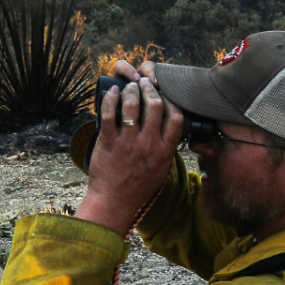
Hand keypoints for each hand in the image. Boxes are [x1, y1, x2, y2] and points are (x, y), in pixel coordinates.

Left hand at [77, 58, 181, 233]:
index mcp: (164, 150)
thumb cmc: (138, 186)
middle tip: (145, 83)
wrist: (115, 201)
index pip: (176, 117)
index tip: (165, 93)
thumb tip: (171, 130)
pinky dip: (110, 99)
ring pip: (133, 106)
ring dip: (131, 91)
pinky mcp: (108, 142)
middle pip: (155, 106)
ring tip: (129, 86)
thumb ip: (167, 149)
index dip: (171, 100)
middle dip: (151, 89)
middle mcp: (148, 144)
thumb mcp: (161, 169)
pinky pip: (109, 115)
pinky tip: (111, 92)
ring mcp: (128, 143)